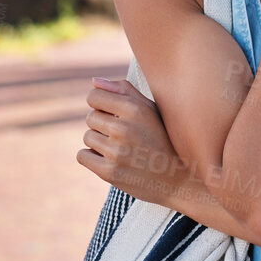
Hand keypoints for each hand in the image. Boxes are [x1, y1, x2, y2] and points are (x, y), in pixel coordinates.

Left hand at [78, 77, 187, 206]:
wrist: (177, 179)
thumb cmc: (162, 138)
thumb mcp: (151, 109)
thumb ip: (124, 91)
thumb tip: (94, 82)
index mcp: (134, 109)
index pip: (94, 96)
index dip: (100, 104)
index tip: (112, 113)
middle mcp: (124, 128)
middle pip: (90, 117)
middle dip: (103, 124)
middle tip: (123, 135)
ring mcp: (116, 152)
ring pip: (88, 137)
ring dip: (99, 142)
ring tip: (121, 148)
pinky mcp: (109, 172)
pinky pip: (82, 156)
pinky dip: (92, 158)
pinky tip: (110, 159)